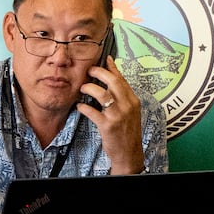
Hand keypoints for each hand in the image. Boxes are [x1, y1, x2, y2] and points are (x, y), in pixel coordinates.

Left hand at [76, 55, 144, 173]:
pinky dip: (83, 107)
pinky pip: (92, 112)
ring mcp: (118, 116)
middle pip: (112, 81)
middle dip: (98, 73)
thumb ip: (123, 95)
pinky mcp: (108, 126)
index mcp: (133, 101)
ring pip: (101, 94)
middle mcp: (127, 106)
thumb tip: (115, 77)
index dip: (111, 67)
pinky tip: (79, 106)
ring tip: (82, 88)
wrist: (129, 154)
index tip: (104, 59)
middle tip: (89, 71)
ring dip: (89, 88)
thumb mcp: (130, 111)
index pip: (122, 79)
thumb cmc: (127, 132)